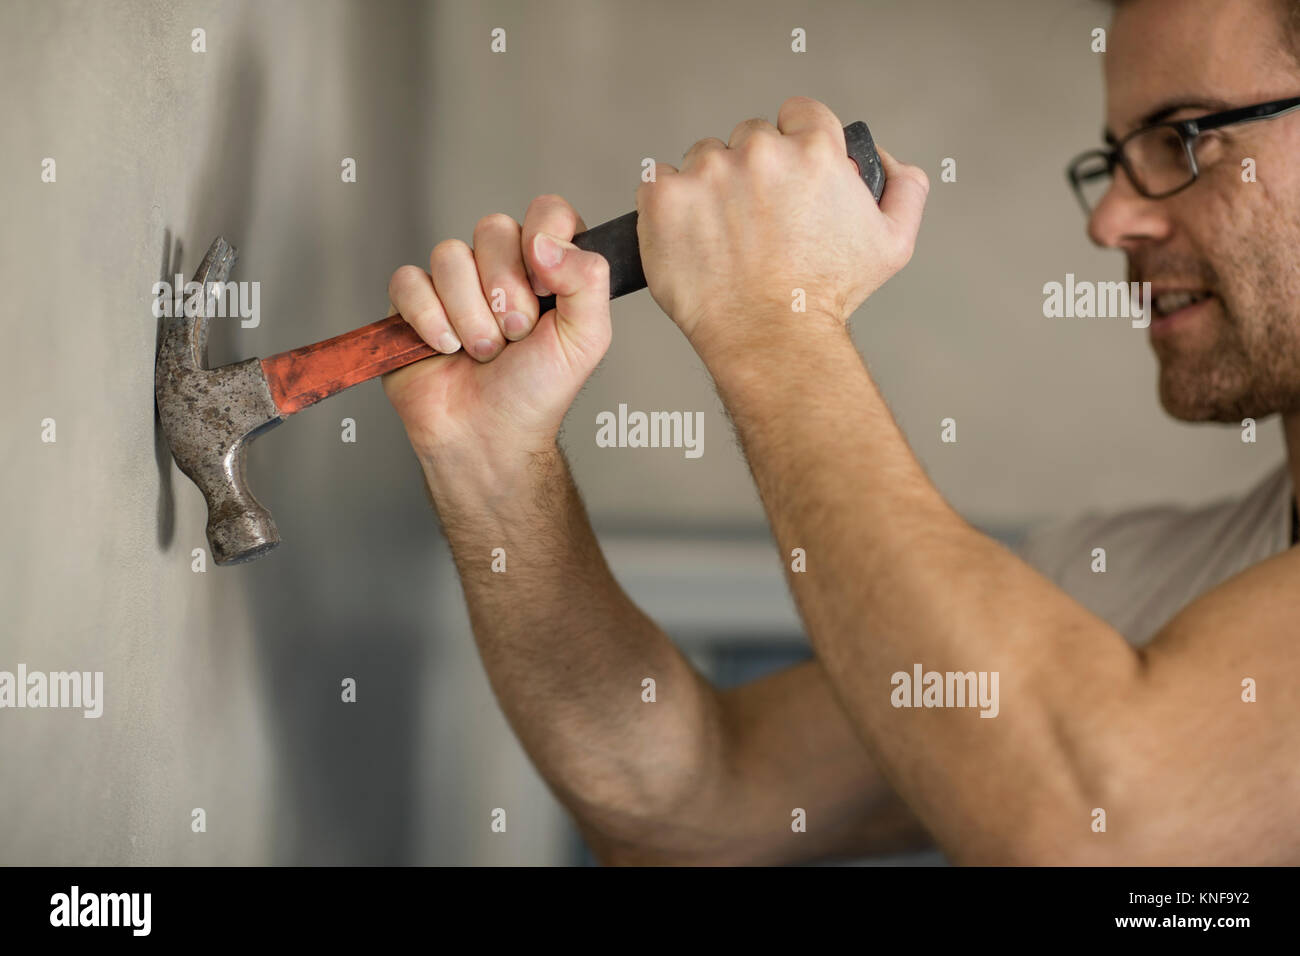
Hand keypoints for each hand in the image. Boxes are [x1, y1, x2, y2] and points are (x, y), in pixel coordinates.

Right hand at [382, 195, 611, 474]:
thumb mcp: (586, 338)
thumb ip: (588, 279)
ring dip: (470, 315)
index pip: (546, 212)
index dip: (542, 243)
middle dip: (506, 292)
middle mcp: (499, 266)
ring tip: (482, 352)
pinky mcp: (411, 302)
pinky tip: (445, 348)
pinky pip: (409, 280)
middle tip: (515, 336)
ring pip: (450, 254)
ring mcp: (453, 282)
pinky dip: (430, 320)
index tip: (544, 290)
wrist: (488, 436)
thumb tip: (545, 240)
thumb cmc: (536, 393)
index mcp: (546, 266)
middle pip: (493, 228)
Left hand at [634, 97, 928, 349]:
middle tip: (756, 222)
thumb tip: (883, 159)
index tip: (788, 178)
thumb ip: (904, 188)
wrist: (770, 339)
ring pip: (703, 158)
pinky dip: (668, 204)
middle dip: (752, 170)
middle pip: (748, 137)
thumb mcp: (892, 244)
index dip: (795, 144)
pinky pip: (658, 181)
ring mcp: (707, 172)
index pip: (798, 113)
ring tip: (722, 236)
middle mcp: (760, 151)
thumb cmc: (825, 297)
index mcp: (813, 150)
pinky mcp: (664, 198)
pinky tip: (687, 236)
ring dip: (709, 186)